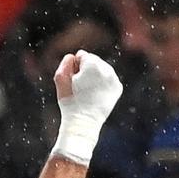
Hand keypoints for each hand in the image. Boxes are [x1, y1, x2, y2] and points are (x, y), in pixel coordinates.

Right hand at [50, 50, 122, 165]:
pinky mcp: (118, 87)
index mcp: (92, 64)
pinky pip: (109, 79)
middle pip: (94, 60)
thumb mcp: (60, 78)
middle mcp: (106, 69)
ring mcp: (114, 79)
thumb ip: (66, 61)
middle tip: (81, 87)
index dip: (75, 68)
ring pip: (102, 69)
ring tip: (88, 91)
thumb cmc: (69, 101)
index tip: (74, 81)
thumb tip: (75, 56)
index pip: (82, 55)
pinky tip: (97, 94)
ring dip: (95, 76)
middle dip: (86, 70)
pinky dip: (103, 83)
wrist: (84, 121)